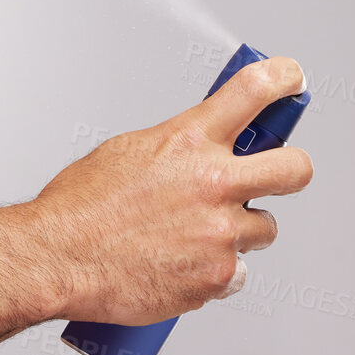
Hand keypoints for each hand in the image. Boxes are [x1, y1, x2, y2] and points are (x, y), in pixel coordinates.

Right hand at [30, 55, 313, 325]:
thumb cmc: (81, 206)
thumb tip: (198, 148)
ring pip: (263, 228)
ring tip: (191, 232)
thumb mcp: (125, 152)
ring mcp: (220, 232)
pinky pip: (236, 271)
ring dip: (238, 230)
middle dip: (291, 168)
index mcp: (186, 141)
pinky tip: (178, 262)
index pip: (250, 92)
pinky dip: (212, 270)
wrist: (59, 257)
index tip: (290, 78)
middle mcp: (213, 183)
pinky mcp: (218, 276)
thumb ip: (175, 148)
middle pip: (295, 168)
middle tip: (277, 172)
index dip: (281, 79)